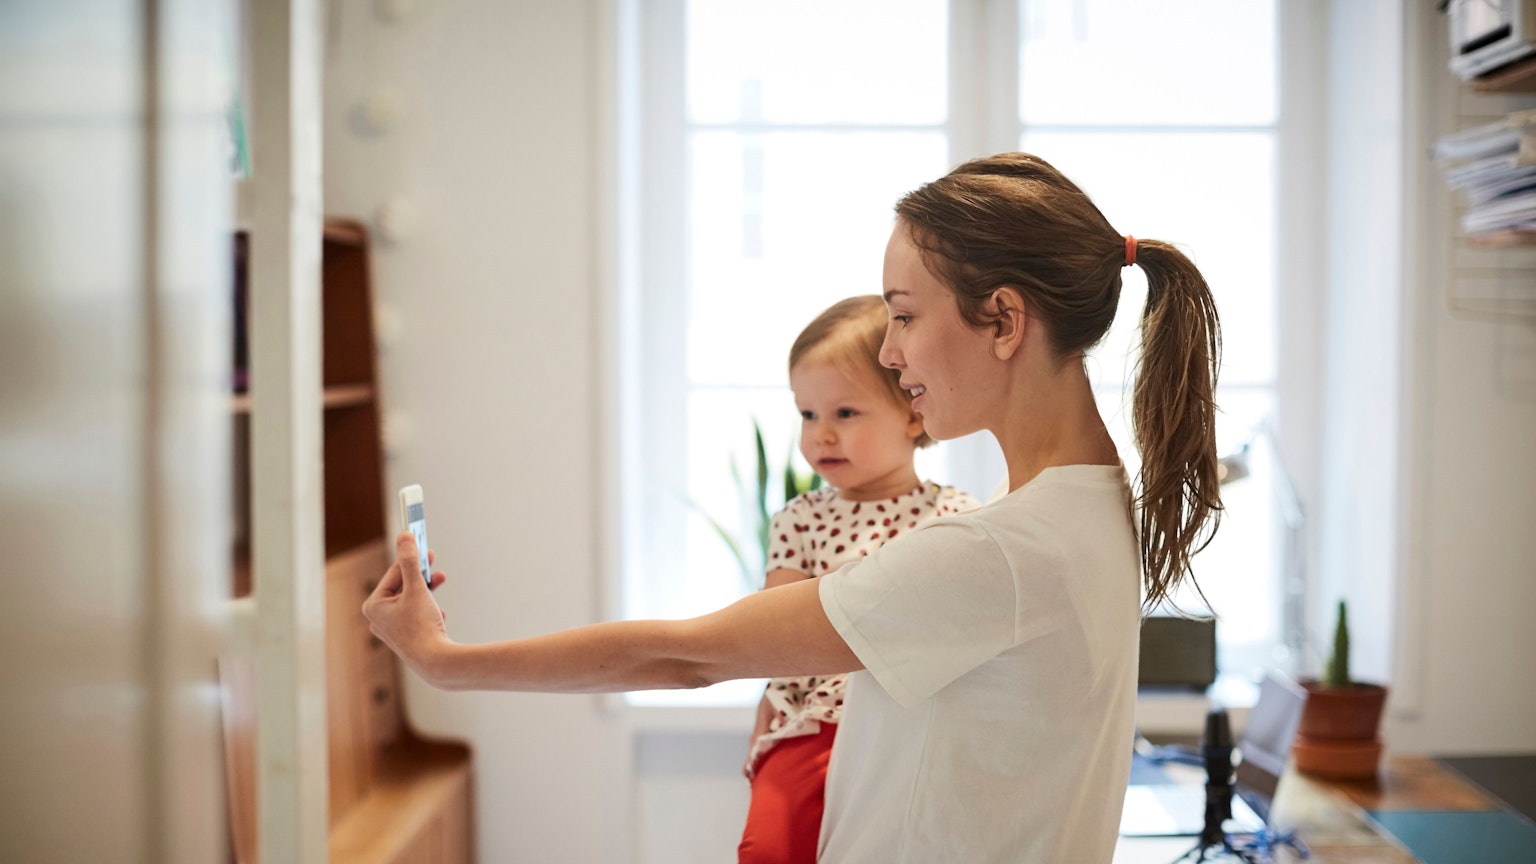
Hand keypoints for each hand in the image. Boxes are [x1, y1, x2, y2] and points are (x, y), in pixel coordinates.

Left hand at [363, 531, 449, 682]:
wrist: (436, 663)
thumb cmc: (421, 626)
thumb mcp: (416, 588)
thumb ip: (410, 561)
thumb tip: (404, 536)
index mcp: (373, 606)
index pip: (394, 574)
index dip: (410, 558)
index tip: (423, 545)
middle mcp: (378, 618)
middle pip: (401, 586)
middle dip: (420, 573)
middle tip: (432, 558)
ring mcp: (391, 630)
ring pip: (410, 599)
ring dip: (426, 589)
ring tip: (440, 579)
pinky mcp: (405, 637)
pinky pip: (416, 614)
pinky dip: (428, 608)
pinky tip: (439, 613)